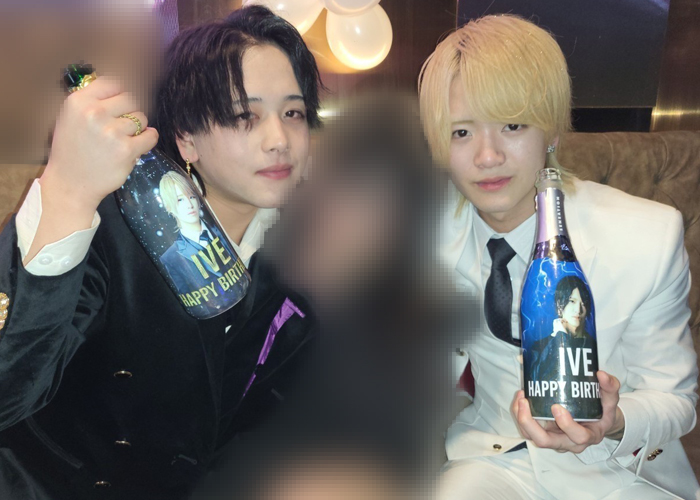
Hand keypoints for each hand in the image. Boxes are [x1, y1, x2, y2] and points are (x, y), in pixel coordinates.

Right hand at [41, 77, 157, 212]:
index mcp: (79, 102)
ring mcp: (112, 132)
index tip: (123, 102)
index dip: (122, 92)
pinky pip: (150, 136)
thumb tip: (118, 85)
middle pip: (131, 98)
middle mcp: (95, 113)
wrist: (71, 184)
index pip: (113, 83)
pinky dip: (149, 139)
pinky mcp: (126, 150)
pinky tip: (139, 144)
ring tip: (124, 139)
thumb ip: (91, 100)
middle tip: (124, 124)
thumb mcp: (70, 117)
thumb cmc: (71, 150)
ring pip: (141, 118)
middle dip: (131, 111)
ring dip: (138, 128)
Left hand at [511, 371, 624, 452]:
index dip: (567, 425)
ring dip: (522, 419)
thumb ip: (610, 387)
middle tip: (526, 402)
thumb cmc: (602, 412)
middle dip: (531, 424)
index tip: (557, 407)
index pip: (578, 436)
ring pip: (533, 436)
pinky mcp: (544, 433)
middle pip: (546, 441)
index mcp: (588, 435)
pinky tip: (520, 399)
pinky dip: (520, 415)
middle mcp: (568, 442)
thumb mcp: (610, 401)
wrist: (595, 422)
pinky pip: (528, 430)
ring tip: (520, 398)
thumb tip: (601, 374)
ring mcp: (554, 439)